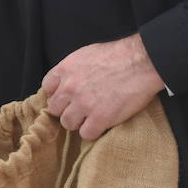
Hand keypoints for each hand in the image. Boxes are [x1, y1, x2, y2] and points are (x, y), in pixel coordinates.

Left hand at [41, 34, 164, 140]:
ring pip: (68, 123)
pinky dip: (93, 131)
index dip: (57, 94)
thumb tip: (68, 80)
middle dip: (66, 109)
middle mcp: (70, 88)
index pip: (47, 88)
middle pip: (55, 108)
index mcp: (65, 70)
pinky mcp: (100, 118)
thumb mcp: (86, 54)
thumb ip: (72, 69)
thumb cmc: (118, 55)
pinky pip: (86, 133)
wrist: (141, 63)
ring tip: (91, 117)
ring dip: (78, 122)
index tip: (66, 97)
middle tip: (80, 108)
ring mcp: (84, 104)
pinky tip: (101, 124)